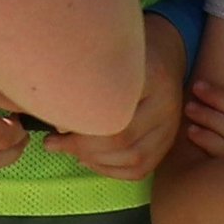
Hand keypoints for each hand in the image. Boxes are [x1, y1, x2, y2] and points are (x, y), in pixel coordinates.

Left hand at [49, 13, 189, 182]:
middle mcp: (166, 104)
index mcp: (152, 74)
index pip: (115, 108)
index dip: (81, 123)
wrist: (165, 55)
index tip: (53, 126)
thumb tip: (60, 123)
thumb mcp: (106, 52)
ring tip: (69, 150)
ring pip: (133, 158)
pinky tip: (88, 160)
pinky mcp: (167, 144)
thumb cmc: (127, 52)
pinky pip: (139, 169)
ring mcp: (170, 127)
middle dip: (82, 147)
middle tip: (53, 143)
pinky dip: (110, 171)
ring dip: (94, 161)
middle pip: (122, 137)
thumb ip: (85, 80)